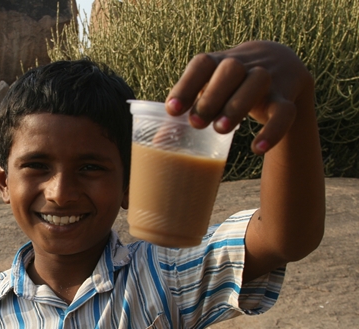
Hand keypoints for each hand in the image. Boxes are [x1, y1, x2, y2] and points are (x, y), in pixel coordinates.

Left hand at [165, 41, 312, 154]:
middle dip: (211, 97)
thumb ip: (188, 112)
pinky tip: (257, 149)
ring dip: (237, 106)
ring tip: (220, 130)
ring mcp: (268, 78)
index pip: (202, 64)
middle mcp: (243, 64)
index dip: (186, 85)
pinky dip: (273, 131)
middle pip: (230, 70)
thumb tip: (158, 145)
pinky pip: (285, 112)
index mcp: (218, 62)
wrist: (279, 65)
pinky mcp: (287, 97)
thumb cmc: (230, 85)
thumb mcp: (210, 91)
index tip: (172, 110)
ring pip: (257, 82)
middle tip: (196, 123)